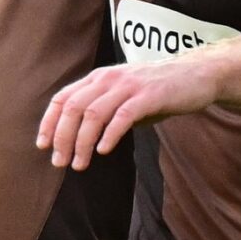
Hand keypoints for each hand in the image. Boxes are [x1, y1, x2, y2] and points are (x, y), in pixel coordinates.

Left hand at [37, 56, 221, 169]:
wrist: (198, 75)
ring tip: (79, 164)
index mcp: (98, 78)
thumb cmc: (158, 92)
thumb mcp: (123, 99)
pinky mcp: (149, 95)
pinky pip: (122, 116)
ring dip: (82, 142)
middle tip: (59, 163)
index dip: (49, 123)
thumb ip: (102, 114)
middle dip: (62, 138)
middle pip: (73, 108)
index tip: (43, 146)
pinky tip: (103, 151)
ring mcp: (129, 85)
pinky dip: (109, 135)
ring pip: (93, 114)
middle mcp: (109, 78)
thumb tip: (76, 142)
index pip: (63, 99)